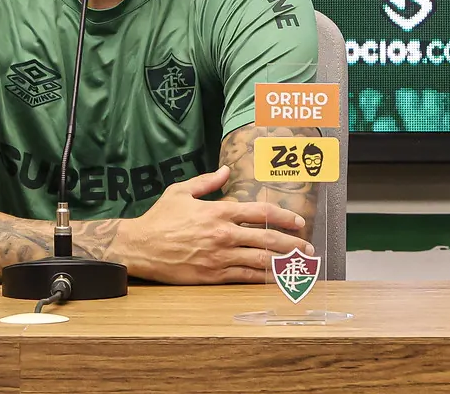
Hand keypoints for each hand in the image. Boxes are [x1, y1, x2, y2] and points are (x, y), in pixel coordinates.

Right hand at [106, 165, 313, 284]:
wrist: (140, 247)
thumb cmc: (159, 218)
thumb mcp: (180, 192)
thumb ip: (206, 181)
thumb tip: (225, 170)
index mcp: (218, 212)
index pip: (259, 212)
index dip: (283, 216)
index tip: (298, 222)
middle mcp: (224, 234)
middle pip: (267, 238)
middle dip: (292, 244)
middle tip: (308, 249)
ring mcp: (220, 257)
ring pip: (260, 261)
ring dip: (284, 263)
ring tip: (300, 266)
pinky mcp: (213, 276)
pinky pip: (244, 278)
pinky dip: (263, 279)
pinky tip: (276, 279)